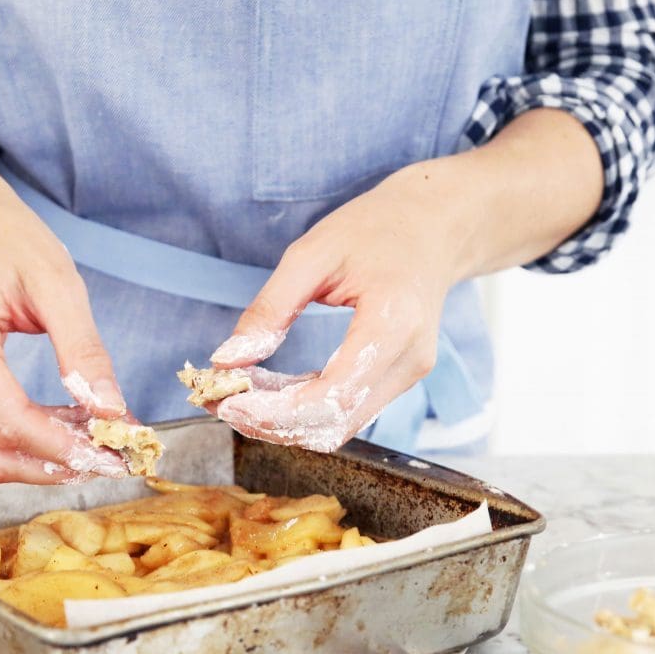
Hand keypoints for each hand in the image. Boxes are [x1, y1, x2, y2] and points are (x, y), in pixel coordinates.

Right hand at [0, 161, 130, 482]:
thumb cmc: (0, 237)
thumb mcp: (56, 279)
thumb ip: (83, 348)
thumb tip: (110, 408)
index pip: (10, 420)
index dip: (63, 447)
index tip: (113, 451)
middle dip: (56, 466)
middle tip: (111, 456)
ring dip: (43, 458)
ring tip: (94, 436)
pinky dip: (26, 440)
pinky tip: (65, 422)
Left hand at [208, 158, 482, 450]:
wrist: (432, 227)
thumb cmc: (375, 229)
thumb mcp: (311, 253)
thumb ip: (269, 309)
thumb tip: (226, 359)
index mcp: (393, 323)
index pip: (333, 396)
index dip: (277, 412)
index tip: (231, 402)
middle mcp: (408, 360)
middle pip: (335, 423)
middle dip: (273, 424)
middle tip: (222, 402)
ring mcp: (408, 375)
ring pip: (339, 426)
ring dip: (285, 422)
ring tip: (240, 395)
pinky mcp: (397, 379)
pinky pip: (347, 412)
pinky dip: (304, 410)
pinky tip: (271, 391)